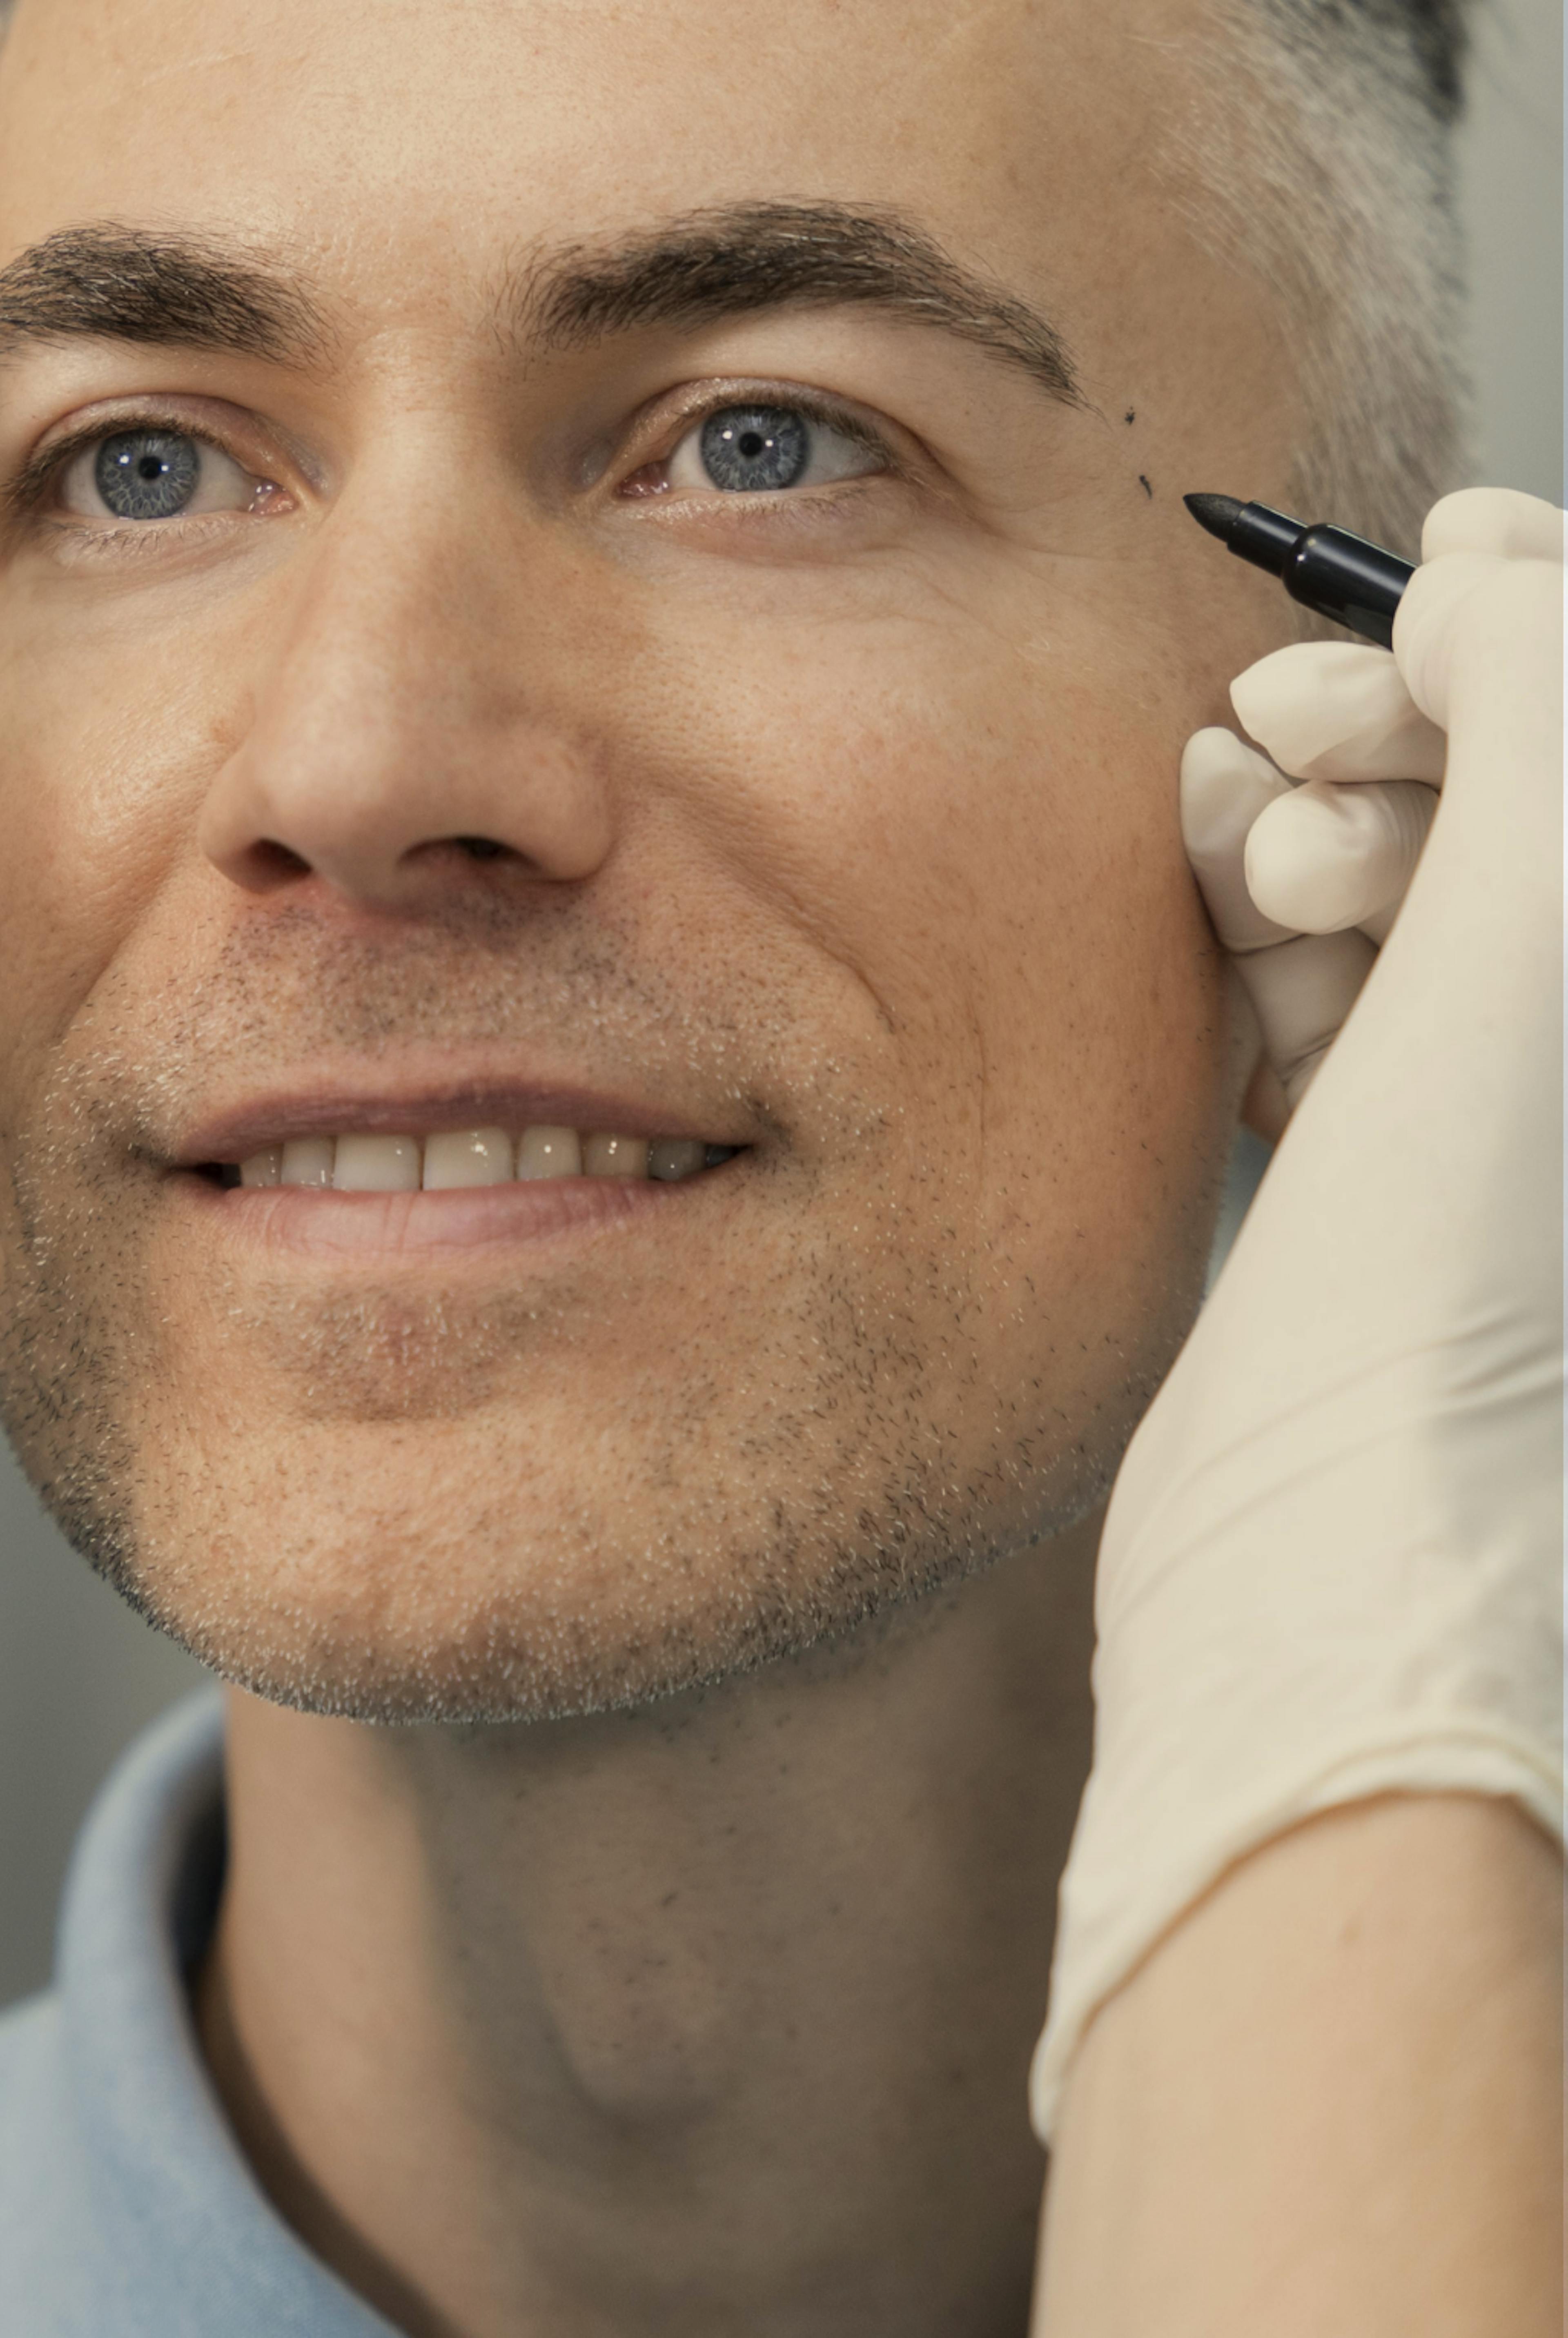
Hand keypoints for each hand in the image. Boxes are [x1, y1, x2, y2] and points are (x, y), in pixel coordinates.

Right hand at [1031, 486, 1564, 2129]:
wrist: (1330, 1563)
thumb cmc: (1456, 1281)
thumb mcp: (1539, 922)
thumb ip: (1540, 688)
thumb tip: (1480, 574)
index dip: (1535, 613)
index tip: (1424, 566)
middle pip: (1529, 797)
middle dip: (1400, 735)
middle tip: (1272, 740)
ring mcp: (1532, 1124)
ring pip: (1432, 889)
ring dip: (1325, 841)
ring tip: (1245, 870)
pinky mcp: (1428, 1181)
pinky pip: (1367, 997)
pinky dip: (1301, 955)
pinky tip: (1250, 963)